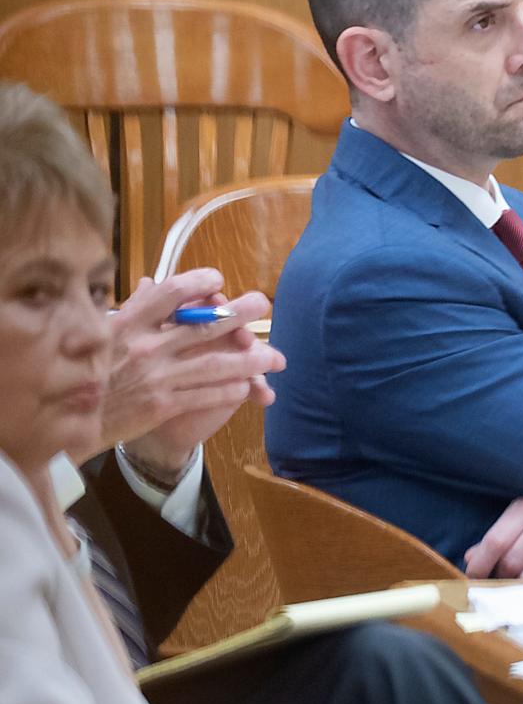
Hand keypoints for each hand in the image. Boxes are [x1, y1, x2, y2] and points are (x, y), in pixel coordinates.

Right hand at [98, 269, 285, 475]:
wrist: (69, 423)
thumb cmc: (87, 373)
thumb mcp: (101, 335)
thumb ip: (132, 311)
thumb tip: (151, 284)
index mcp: (129, 323)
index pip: (170, 292)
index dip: (198, 282)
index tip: (218, 280)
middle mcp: (145, 346)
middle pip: (203, 325)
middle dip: (239, 314)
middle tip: (263, 304)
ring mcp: (156, 377)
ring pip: (215, 364)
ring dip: (249, 359)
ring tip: (273, 357)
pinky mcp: (163, 405)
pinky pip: (206, 394)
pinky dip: (229, 389)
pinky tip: (247, 385)